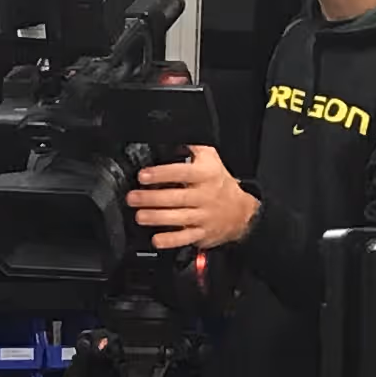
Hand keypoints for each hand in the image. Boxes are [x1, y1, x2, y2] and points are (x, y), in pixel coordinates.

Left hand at [129, 145, 257, 251]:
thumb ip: (192, 147)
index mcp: (206, 175)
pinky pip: (186, 238)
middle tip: (133, 197)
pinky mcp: (202, 233)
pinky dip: (171, 240)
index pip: (182, 172)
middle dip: (152, 198)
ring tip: (140, 216)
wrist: (242, 212)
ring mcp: (204, 216)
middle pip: (177, 197)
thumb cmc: (220, 182)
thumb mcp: (211, 158)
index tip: (143, 175)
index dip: (162, 173)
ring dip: (157, 218)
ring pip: (179, 218)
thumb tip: (170, 136)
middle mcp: (205, 196)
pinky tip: (157, 239)